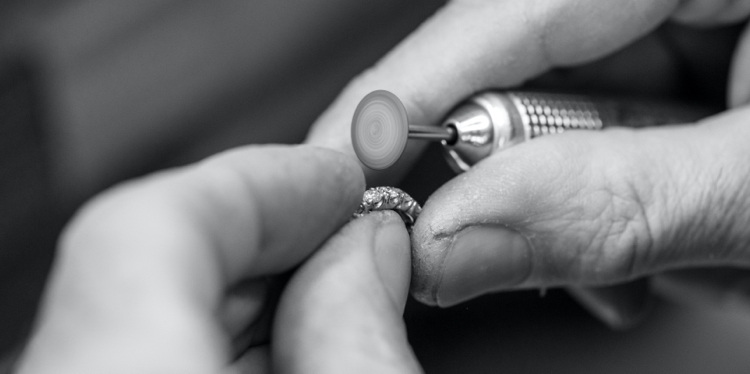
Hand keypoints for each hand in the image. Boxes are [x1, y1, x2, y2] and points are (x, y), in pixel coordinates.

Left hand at [15, 145, 419, 372]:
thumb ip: (358, 330)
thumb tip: (367, 248)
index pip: (149, 229)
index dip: (255, 186)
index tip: (333, 182)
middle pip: (136, 270)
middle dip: (256, 240)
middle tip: (342, 240)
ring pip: (130, 320)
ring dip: (235, 300)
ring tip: (324, 304)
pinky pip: (123, 365)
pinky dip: (198, 349)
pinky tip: (270, 361)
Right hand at [305, 1, 749, 311]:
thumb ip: (611, 206)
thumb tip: (451, 235)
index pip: (520, 5)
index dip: (417, 82)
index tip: (349, 157)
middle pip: (534, 73)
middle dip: (518, 176)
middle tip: (494, 250)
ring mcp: (692, 39)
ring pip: (569, 126)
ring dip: (586, 213)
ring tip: (666, 264)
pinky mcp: (694, 90)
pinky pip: (612, 147)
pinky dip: (621, 214)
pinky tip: (676, 250)